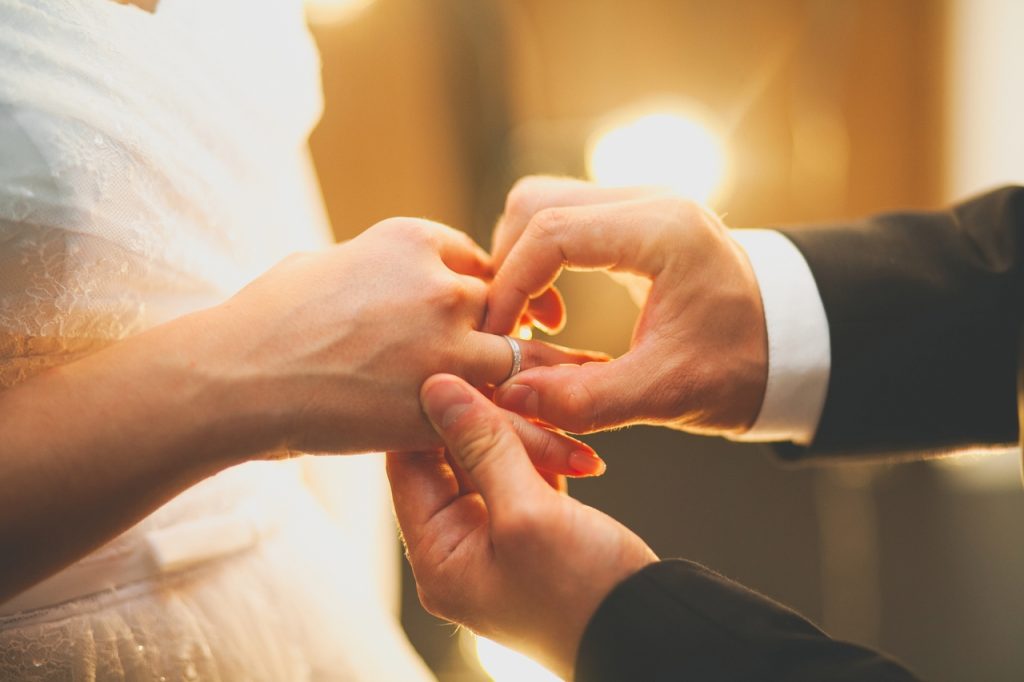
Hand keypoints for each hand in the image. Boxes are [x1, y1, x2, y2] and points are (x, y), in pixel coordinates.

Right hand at [201, 217, 606, 462]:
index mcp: (415, 239)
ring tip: (600, 399)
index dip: (494, 290)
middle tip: (570, 349)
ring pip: (527, 363)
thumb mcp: (326, 264)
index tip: (504, 310)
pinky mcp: (435, 404)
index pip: (482, 262)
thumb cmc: (267, 315)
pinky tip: (582, 459)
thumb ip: (372, 265)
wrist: (236, 371)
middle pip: (514, 306)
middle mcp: (441, 286)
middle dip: (535, 329)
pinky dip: (549, 443)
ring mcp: (443, 345)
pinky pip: (508, 425)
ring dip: (564, 384)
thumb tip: (378, 275)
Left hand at [387, 374, 656, 679]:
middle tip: (503, 371)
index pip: (408, 465)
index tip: (455, 368)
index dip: (427, 413)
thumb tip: (437, 388)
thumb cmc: (584, 590)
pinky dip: (537, 451)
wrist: (648, 633)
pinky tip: (557, 426)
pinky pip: (519, 478)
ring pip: (488, 464)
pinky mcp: (531, 535)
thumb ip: (481, 446)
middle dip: (477, 417)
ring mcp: (494, 543)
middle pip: (446, 461)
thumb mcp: (526, 513)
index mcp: (437, 556)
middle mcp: (456, 550)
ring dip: (514, 430)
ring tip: (537, 394)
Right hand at [484, 176, 767, 435]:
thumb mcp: (667, 393)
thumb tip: (509, 396)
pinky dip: (542, 258)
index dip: (509, 285)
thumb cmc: (742, 368)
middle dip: (508, 266)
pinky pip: (565, 218)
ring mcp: (642, 203)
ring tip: (529, 321)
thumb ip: (585, 399)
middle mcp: (650, 200)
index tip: (495, 335)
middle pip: (536, 204)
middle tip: (507, 329)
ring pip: (544, 205)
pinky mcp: (636, 218)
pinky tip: (553, 309)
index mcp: (663, 230)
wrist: (792, 346)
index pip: (551, 232)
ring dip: (521, 260)